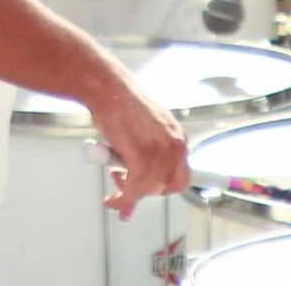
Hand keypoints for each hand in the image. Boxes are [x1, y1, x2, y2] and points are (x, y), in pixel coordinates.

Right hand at [85, 67, 189, 219]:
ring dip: (129, 195)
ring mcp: (159, 152)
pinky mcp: (142, 156)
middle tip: (127, 185)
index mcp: (178, 138)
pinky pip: (134, 189)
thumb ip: (155, 149)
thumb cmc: (122, 105)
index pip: (181, 176)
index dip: (163, 187)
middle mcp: (175, 145)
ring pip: (149, 190)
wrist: (109, 90)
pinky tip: (114, 200)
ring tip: (115, 182)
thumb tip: (147, 172)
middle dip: (146, 192)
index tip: (149, 189)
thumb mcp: (150, 128)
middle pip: (168, 186)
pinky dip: (123, 199)